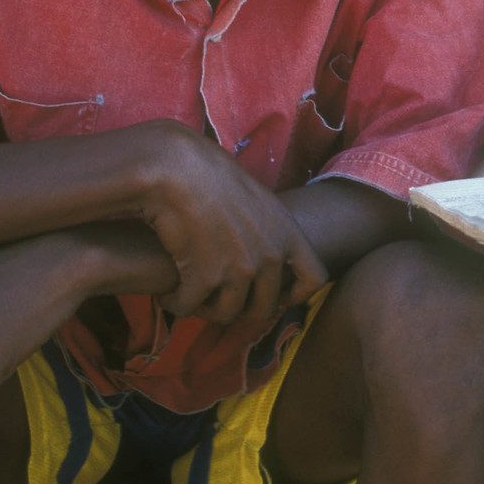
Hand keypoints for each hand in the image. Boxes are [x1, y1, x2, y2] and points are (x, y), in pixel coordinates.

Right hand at [140, 123, 328, 323]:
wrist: (180, 169)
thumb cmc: (213, 176)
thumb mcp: (257, 201)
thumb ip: (267, 230)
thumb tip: (265, 253)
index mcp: (288, 233)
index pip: (315, 279)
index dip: (295, 295)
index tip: (274, 297)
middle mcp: (271, 255)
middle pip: (263, 309)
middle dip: (238, 308)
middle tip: (215, 298)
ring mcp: (240, 268)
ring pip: (226, 314)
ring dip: (204, 308)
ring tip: (189, 293)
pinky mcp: (205, 278)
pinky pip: (190, 307)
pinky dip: (176, 302)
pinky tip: (169, 291)